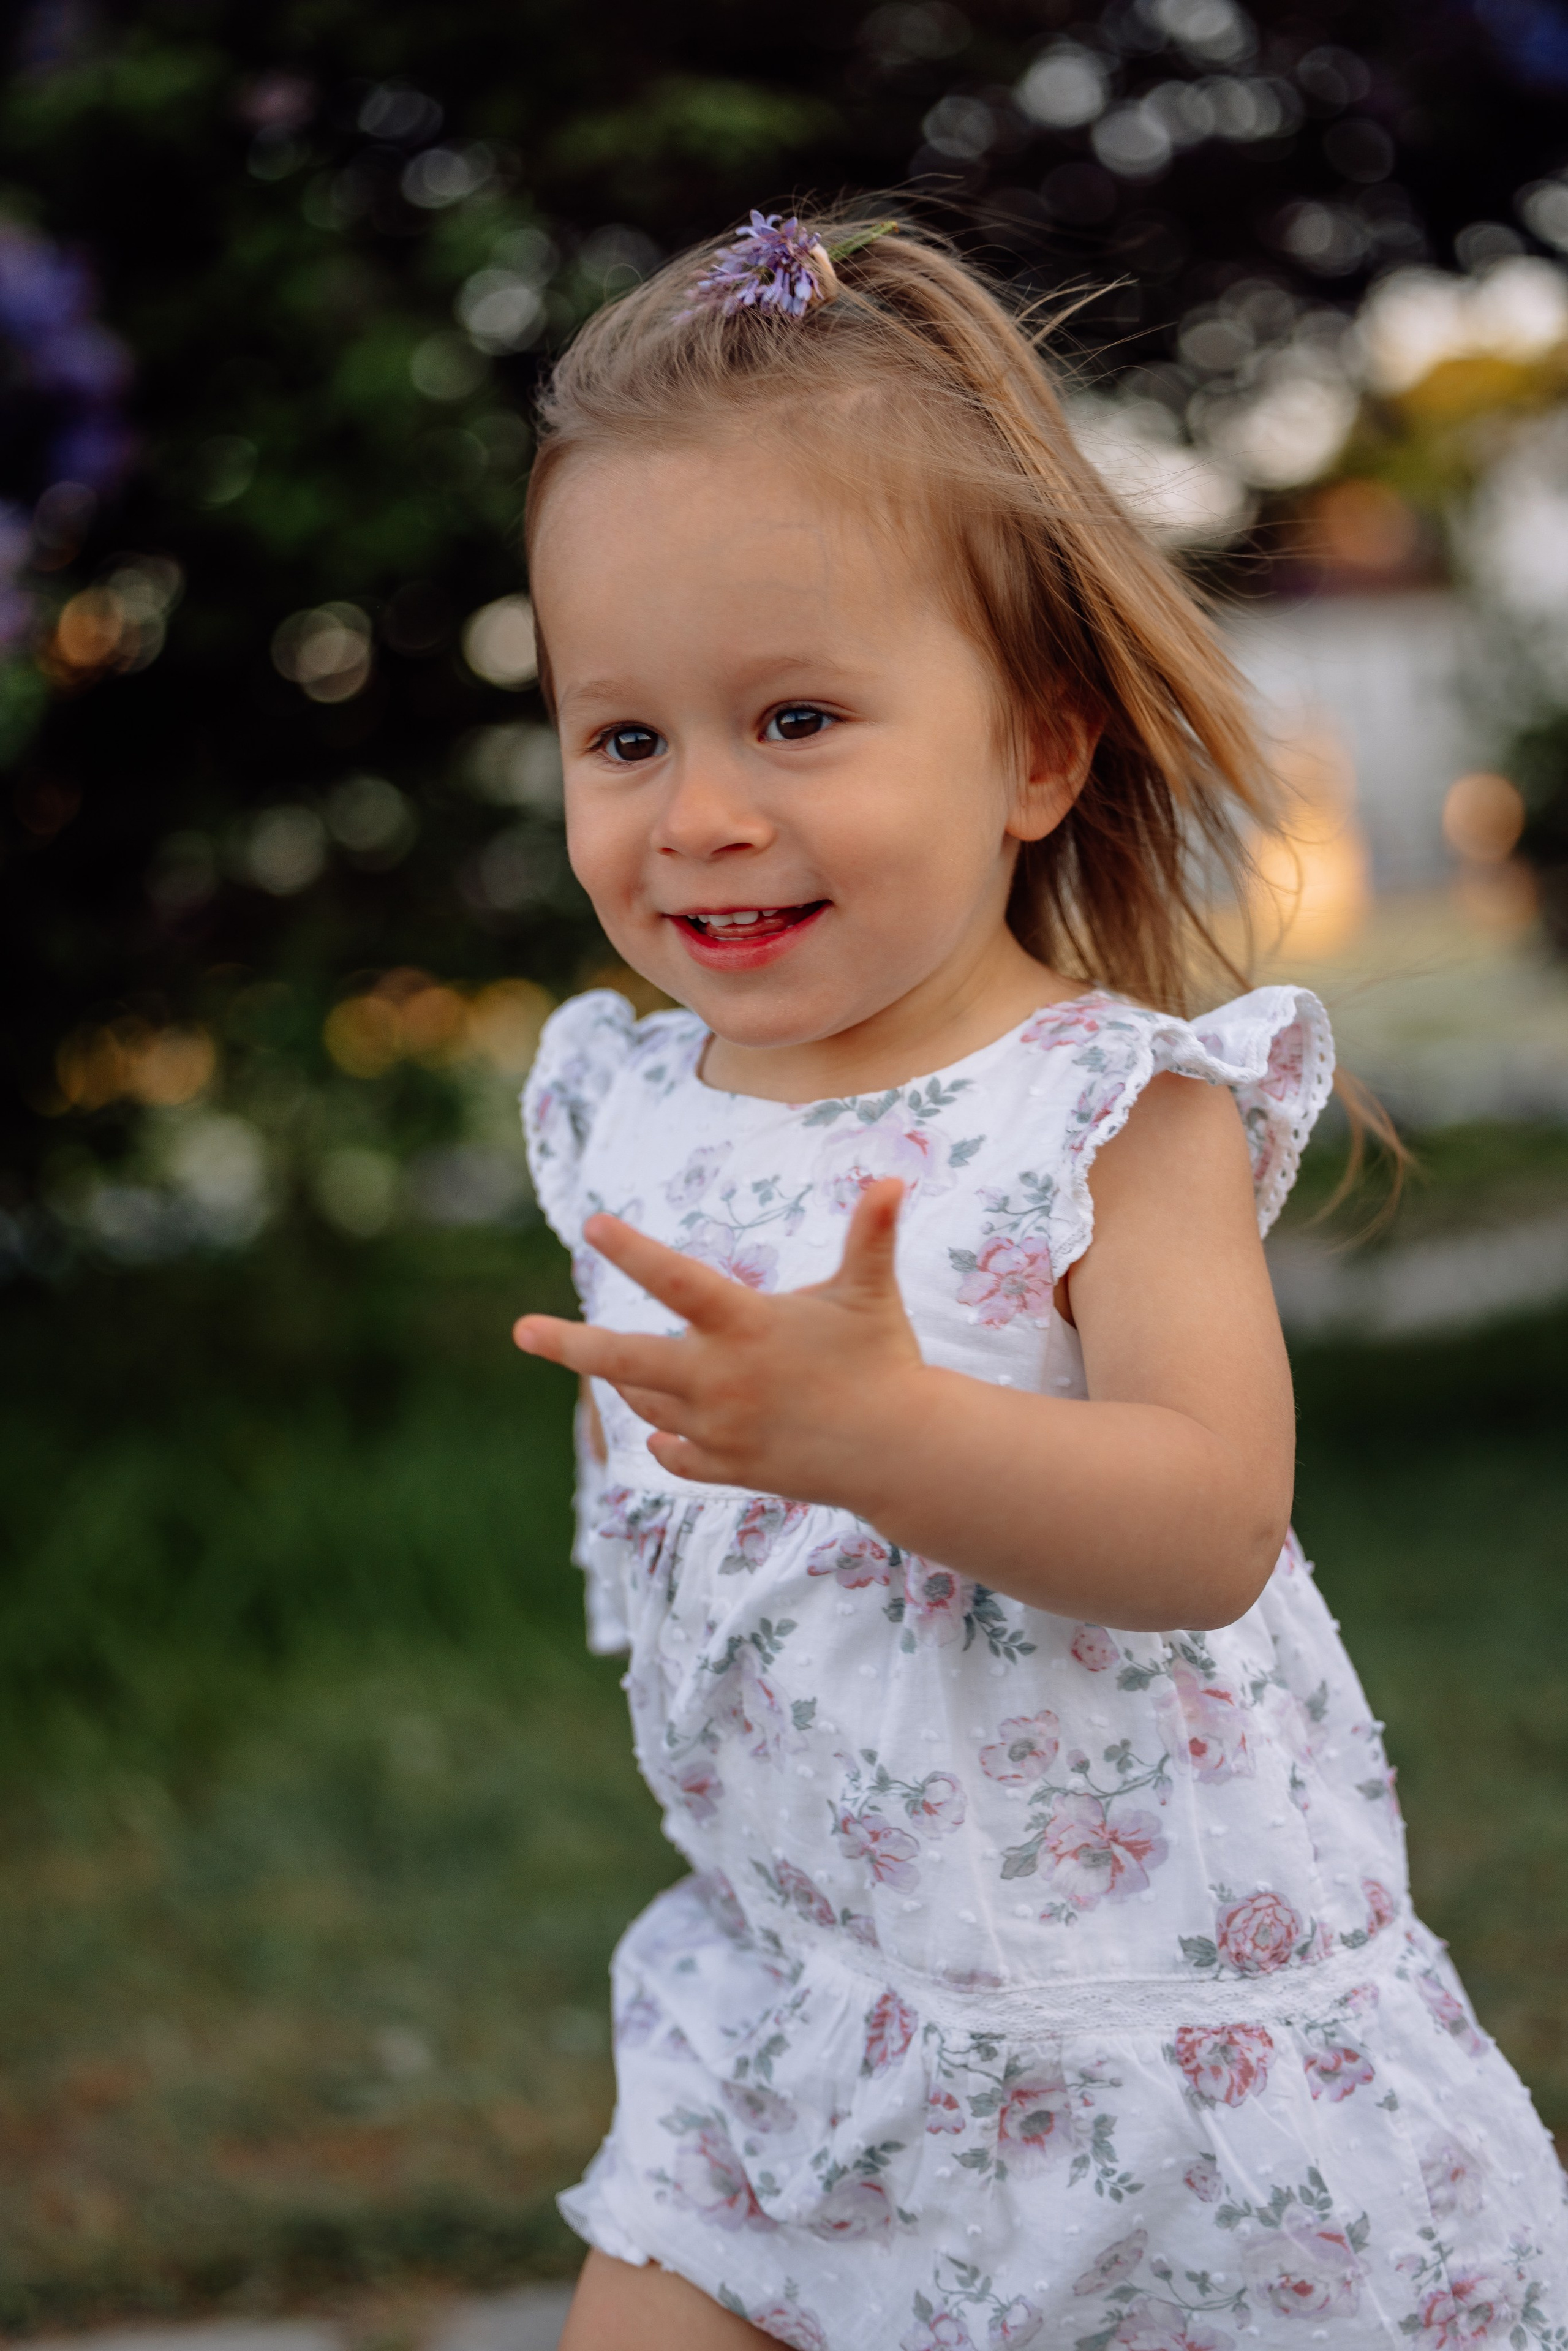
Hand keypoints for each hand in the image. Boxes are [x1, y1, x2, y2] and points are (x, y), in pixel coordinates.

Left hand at [512, 1178, 922, 1502]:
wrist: (901, 1455)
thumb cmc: (884, 1361)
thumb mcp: (870, 1293)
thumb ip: (870, 1237)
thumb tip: (892, 1181)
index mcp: (747, 1326)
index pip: (677, 1280)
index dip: (633, 1251)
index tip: (591, 1224)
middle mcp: (721, 1379)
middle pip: (628, 1360)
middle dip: (569, 1344)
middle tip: (521, 1331)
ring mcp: (719, 1429)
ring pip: (647, 1400)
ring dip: (628, 1379)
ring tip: (613, 1362)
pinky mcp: (728, 1468)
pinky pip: (674, 1451)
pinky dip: (664, 1437)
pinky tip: (659, 1425)